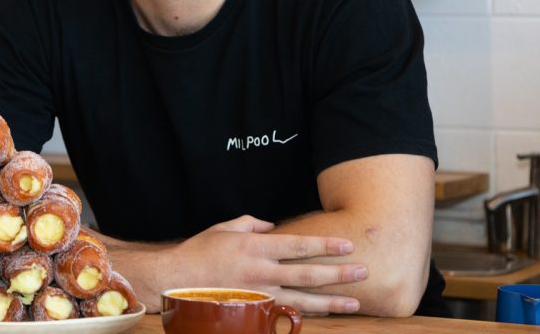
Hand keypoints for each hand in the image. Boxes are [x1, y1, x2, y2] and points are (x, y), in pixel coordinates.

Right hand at [116, 215, 366, 315]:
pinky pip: (286, 314)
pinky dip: (307, 316)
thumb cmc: (199, 253)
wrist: (175, 282)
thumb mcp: (223, 228)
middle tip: (363, 272)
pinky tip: (325, 317)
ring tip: (355, 302)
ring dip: (331, 302)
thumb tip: (271, 225)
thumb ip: (250, 223)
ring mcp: (259, 295)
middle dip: (338, 274)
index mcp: (255, 246)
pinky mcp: (254, 312)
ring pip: (303, 300)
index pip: (298, 245)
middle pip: (308, 274)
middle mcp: (261, 271)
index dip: (325, 246)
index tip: (347, 245)